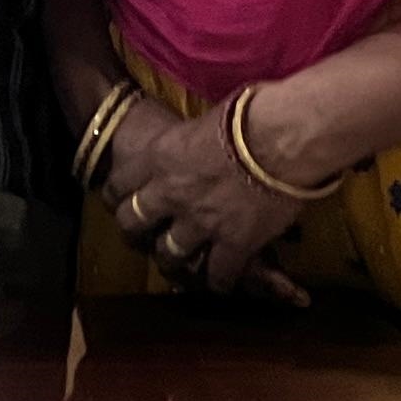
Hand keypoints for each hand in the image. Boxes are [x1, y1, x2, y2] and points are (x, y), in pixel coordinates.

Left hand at [99, 101, 313, 303]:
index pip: (118, 184)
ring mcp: (199, 222)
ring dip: (173, 259)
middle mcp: (170, 193)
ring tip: (180, 264)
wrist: (283, 139)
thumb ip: (188, 141)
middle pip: (132, 222)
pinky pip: (219, 274)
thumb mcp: (202, 120)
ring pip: (169, 253)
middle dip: (135, 231)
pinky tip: (221, 283)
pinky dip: (219, 281)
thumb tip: (198, 139)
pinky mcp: (233, 243)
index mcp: (158, 157)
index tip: (122, 200)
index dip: (118, 196)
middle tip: (145, 235)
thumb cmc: (248, 117)